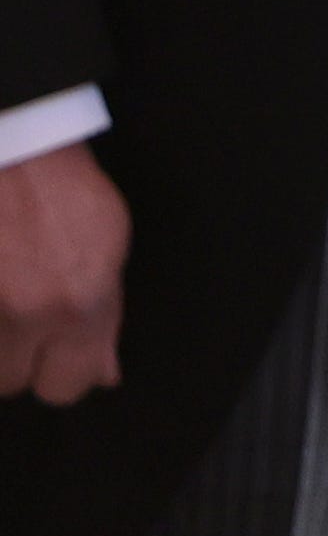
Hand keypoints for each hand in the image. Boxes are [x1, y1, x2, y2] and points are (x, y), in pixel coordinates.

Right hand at [0, 141, 122, 404]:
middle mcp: (24, 311)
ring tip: (3, 297)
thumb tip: (105, 373)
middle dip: (16, 359)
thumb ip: (106, 316)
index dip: (63, 374)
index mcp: (78, 302)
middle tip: (22, 319)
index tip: (58, 358)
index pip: (68, 387)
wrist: (13, 148)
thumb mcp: (109, 245)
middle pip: (12, 384)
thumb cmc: (61, 188)